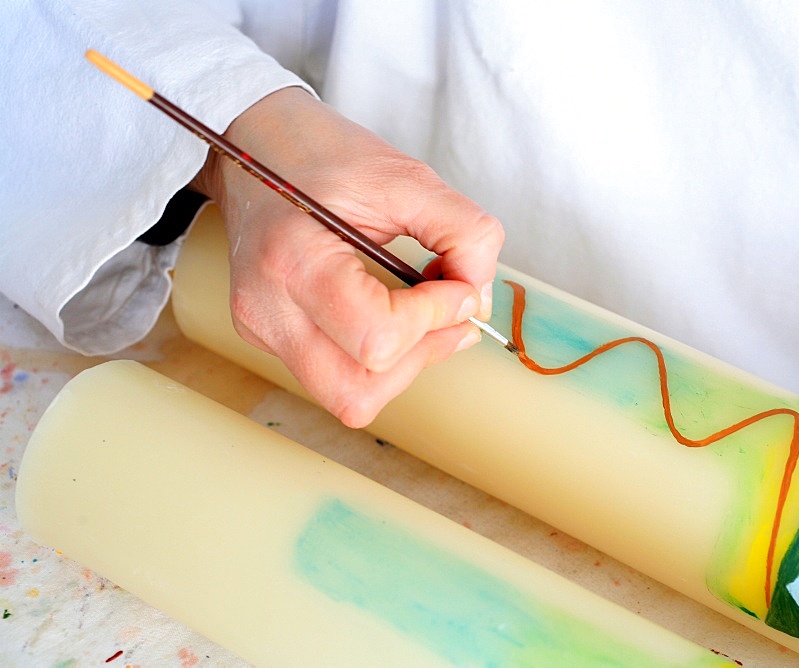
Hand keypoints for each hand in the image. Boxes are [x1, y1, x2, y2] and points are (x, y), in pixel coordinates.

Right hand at [190, 87, 503, 426]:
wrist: (255, 144)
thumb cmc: (324, 154)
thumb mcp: (407, 177)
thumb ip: (463, 233)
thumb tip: (480, 298)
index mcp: (293, 260)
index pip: (378, 338)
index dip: (436, 317)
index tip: (458, 283)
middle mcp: (268, 308)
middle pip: (359, 391)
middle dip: (421, 354)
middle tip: (447, 307)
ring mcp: (263, 329)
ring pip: (350, 396)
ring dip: (404, 364)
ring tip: (421, 310)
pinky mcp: (269, 336)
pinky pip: (337, 376)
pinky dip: (379, 357)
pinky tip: (389, 309)